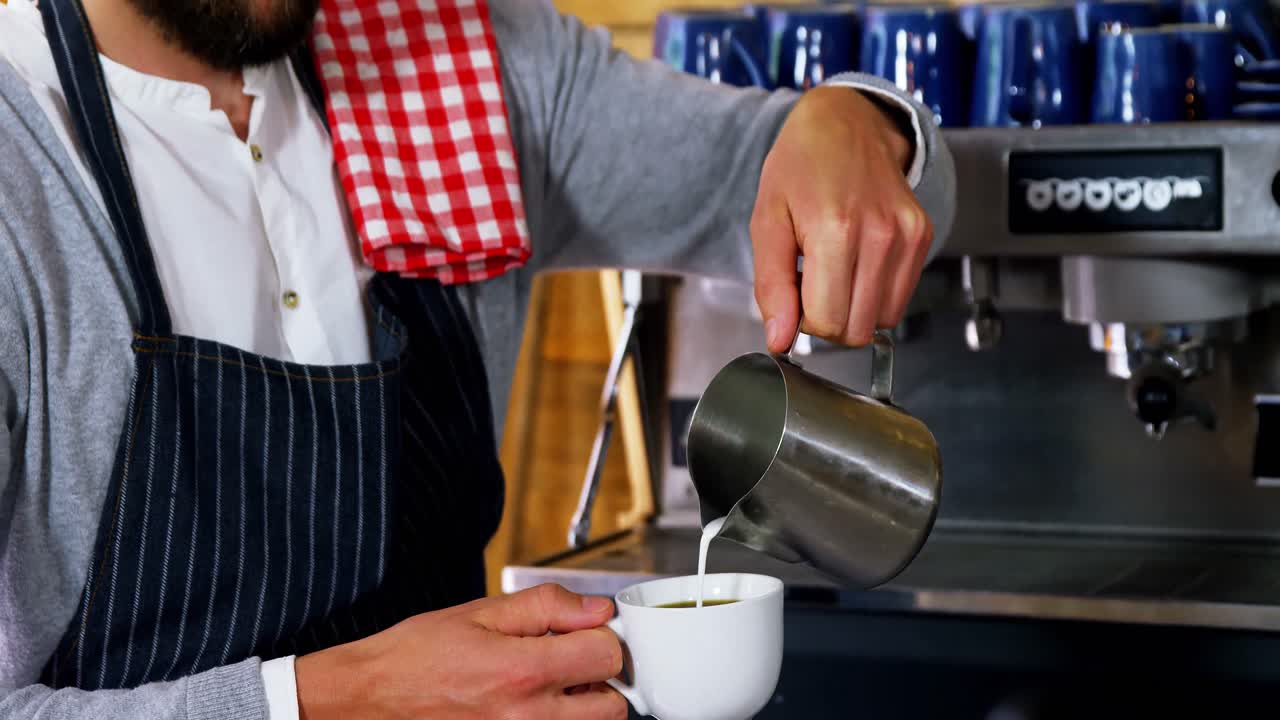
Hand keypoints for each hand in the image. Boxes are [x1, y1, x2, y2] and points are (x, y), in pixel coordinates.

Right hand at [296, 584, 625, 719]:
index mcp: (522, 672)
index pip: (607, 655)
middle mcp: (529, 717)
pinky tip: (530, 705)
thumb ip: (547, 607)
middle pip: (613, 706)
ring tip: (548, 685)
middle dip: (599, 679)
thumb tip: (597, 610)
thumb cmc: (416, 656)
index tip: (586, 632)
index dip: (602, 635)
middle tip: (572, 661)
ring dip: (581, 707)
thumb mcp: (480, 613)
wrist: (370, 699)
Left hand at [752, 86, 932, 350]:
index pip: (827, 322)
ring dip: (853, 309)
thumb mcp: (767, 222)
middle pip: (857, 329)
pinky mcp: (923, 236)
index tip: (796, 293)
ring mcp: (908, 236)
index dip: (804, 320)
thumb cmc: (800, 168)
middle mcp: (880, 235)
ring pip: (882, 321)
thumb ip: (771, 287)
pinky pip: (900, 299)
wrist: (847, 123)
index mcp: (835, 230)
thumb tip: (779, 340)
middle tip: (812, 283)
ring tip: (836, 270)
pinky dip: (876, 295)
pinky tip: (858, 263)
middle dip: (828, 320)